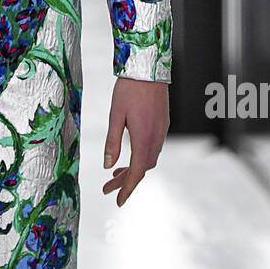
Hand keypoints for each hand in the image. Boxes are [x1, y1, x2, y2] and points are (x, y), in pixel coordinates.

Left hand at [102, 77, 169, 206]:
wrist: (148, 67)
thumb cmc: (129, 89)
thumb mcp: (115, 116)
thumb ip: (112, 142)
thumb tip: (107, 166)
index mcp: (144, 139)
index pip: (137, 172)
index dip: (126, 188)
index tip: (117, 200)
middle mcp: (156, 138)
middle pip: (143, 168)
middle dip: (126, 181)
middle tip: (107, 188)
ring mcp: (161, 131)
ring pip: (149, 159)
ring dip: (134, 169)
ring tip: (115, 174)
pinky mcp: (162, 124)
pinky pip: (153, 148)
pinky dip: (141, 157)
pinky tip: (129, 155)